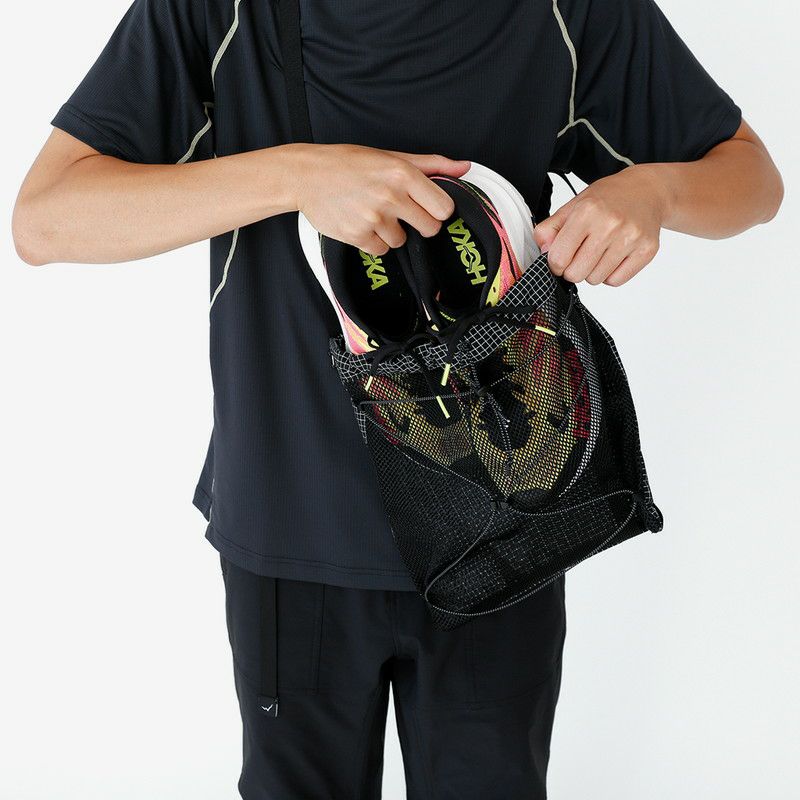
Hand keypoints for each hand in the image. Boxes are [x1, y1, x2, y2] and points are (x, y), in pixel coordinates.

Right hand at [289, 143, 469, 254]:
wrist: (306, 175)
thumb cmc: (349, 164)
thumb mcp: (391, 156)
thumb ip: (431, 164)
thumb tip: (464, 167)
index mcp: (402, 173)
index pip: (444, 208)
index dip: (438, 210)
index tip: (425, 206)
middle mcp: (390, 196)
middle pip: (430, 229)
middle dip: (420, 223)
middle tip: (401, 211)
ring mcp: (373, 218)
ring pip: (402, 241)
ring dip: (392, 232)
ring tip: (373, 213)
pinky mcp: (358, 236)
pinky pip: (381, 250)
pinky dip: (374, 241)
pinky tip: (362, 223)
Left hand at [534, 165, 669, 286]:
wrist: (646, 191)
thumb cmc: (607, 199)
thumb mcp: (572, 206)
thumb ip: (550, 229)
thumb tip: (544, 251)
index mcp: (586, 212)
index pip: (558, 258)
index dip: (556, 263)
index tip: (562, 257)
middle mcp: (610, 225)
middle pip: (576, 274)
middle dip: (573, 269)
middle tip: (581, 254)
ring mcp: (630, 238)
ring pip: (595, 280)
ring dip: (593, 271)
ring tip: (600, 252)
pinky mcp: (646, 250)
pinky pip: (615, 281)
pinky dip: (610, 274)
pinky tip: (613, 256)